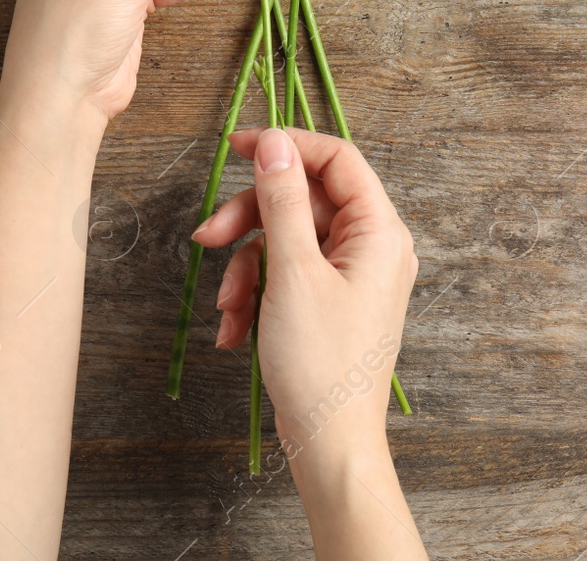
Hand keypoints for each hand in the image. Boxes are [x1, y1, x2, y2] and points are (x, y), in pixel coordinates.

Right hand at [192, 127, 418, 467]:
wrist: (329, 442)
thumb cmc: (320, 363)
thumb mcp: (292, 272)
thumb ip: (281, 200)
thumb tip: (274, 143)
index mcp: (379, 231)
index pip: (336, 158)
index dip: (286, 145)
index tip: (237, 147)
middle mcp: (372, 246)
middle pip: (302, 200)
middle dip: (250, 220)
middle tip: (207, 237)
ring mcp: (352, 275)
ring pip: (287, 239)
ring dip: (246, 267)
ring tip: (226, 305)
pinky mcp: (330, 301)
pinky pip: (288, 274)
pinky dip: (256, 293)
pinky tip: (234, 328)